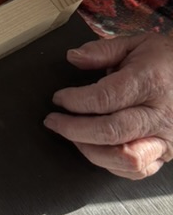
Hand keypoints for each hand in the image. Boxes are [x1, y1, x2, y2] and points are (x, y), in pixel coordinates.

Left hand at [43, 33, 172, 178]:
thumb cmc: (165, 60)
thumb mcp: (135, 43)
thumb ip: (102, 50)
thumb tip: (72, 57)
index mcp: (150, 82)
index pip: (105, 98)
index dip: (75, 101)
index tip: (59, 98)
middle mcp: (160, 114)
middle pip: (111, 132)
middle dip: (74, 130)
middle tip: (54, 122)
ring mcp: (166, 138)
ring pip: (125, 159)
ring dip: (91, 151)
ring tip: (73, 137)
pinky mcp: (167, 153)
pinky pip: (137, 171)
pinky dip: (112, 165)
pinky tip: (96, 149)